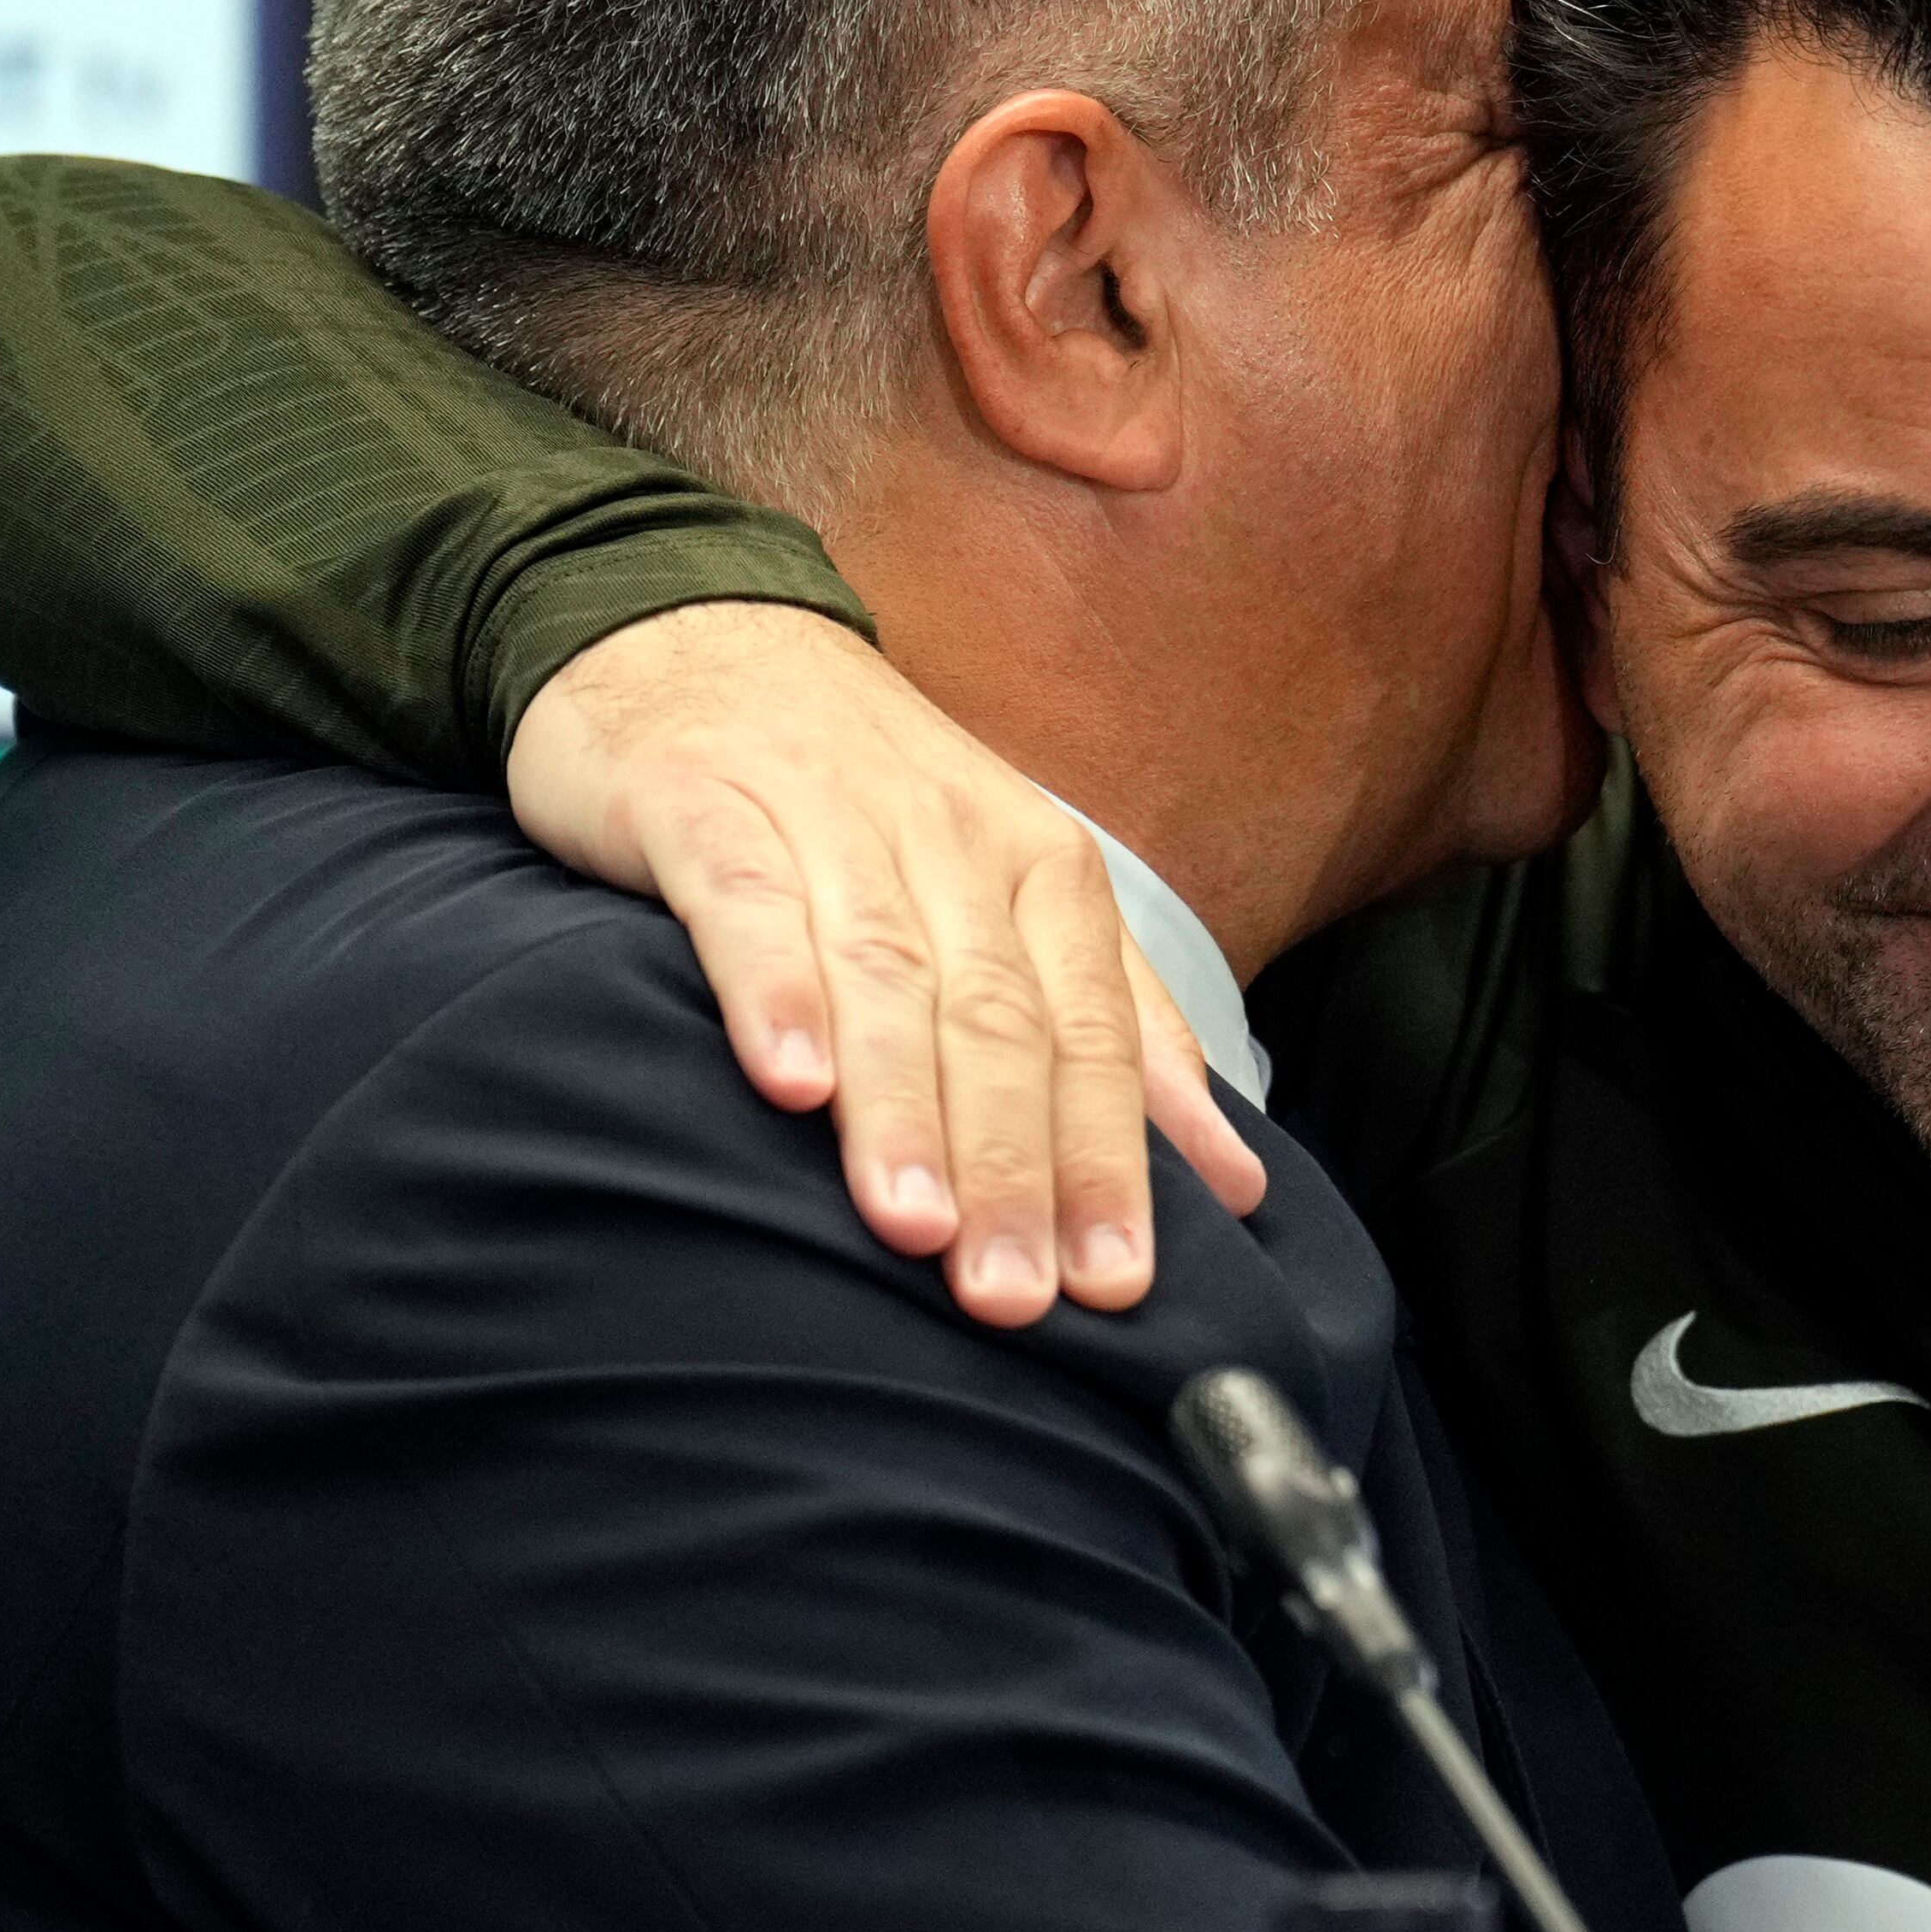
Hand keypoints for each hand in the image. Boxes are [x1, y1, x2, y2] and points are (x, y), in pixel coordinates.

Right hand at [505, 601, 1261, 1326]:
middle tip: (1015, 1295)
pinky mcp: (705, 807)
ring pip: (884, 975)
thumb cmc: (863, 800)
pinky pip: (748, 906)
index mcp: (1039, 867)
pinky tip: (787, 1078)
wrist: (697, 636)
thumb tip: (1233, 1178)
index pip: (1092, 1031)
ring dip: (904, 1108)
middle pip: (996, 1019)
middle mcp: (950, 841)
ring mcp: (827, 820)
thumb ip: (1121, 1032)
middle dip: (1015, 1164)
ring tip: (916, 1226)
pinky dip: (773, 992)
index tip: (1115, 1282)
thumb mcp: (1012, 894)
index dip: (1107, 1160)